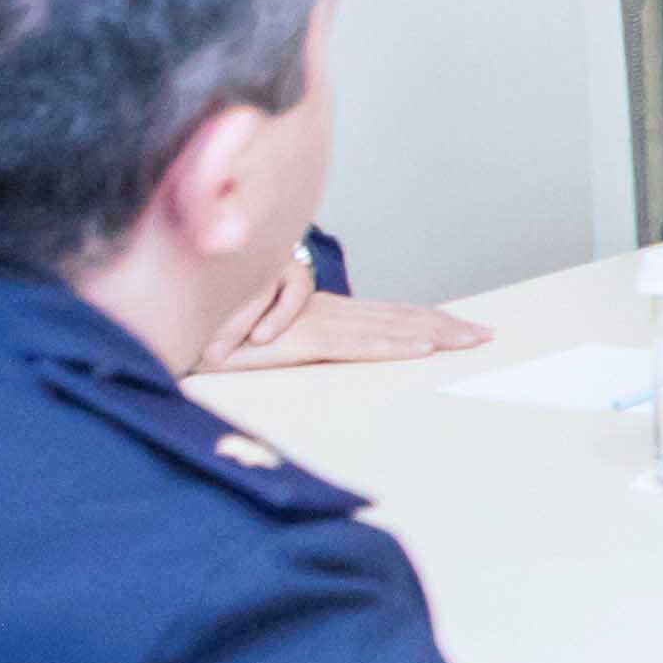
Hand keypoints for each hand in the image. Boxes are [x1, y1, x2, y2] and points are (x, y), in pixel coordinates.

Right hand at [203, 270, 488, 370]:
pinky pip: (356, 343)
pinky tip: (423, 347)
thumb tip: (297, 348)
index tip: (460, 327)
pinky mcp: (303, 339)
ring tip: (472, 340)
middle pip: (398, 318)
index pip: (384, 316)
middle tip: (487, 335)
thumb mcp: (257, 341)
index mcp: (319, 314)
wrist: (175, 330)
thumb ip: (283, 337)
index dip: (424, 319)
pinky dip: (393, 344)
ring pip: (388, 327)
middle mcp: (325, 313)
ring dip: (435, 333)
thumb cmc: (212, 337)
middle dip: (446, 326)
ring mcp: (316, 323)